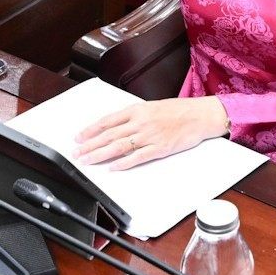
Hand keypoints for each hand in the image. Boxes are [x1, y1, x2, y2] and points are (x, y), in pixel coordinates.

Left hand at [73, 97, 228, 168]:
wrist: (199, 115)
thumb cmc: (178, 111)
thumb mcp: (151, 107)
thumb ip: (133, 117)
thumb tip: (115, 127)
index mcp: (137, 110)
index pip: (107, 121)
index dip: (90, 130)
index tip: (79, 137)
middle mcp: (140, 122)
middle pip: (109, 135)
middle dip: (90, 145)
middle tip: (76, 153)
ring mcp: (149, 136)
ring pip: (119, 146)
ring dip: (100, 154)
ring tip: (87, 161)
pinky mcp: (159, 148)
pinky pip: (137, 157)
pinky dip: (123, 163)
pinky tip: (112, 167)